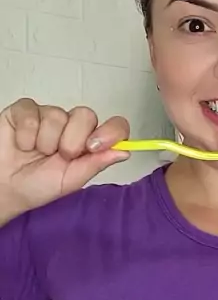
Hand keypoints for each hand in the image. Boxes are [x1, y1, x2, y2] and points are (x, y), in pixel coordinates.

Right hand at [0, 98, 129, 223]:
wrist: (5, 189)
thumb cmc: (37, 186)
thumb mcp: (71, 180)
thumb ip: (96, 164)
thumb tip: (125, 151)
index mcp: (88, 143)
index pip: (112, 126)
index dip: (110, 131)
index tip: (95, 146)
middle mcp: (71, 126)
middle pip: (86, 115)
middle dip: (72, 141)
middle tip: (58, 157)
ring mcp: (48, 115)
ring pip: (57, 116)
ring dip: (45, 142)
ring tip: (35, 153)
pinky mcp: (24, 110)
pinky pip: (31, 113)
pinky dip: (26, 134)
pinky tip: (21, 144)